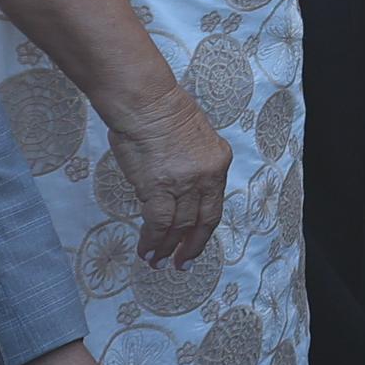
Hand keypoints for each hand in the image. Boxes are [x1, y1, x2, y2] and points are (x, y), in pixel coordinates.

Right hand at [107, 90, 230, 265]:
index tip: (196, 242)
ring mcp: (184, 183)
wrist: (146, 100)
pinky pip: (158, 222)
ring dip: (168, 247)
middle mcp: (206, 175)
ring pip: (180, 225)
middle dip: (192, 246)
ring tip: (157, 262)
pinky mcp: (159, 187)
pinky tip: (146, 250)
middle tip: (182, 263)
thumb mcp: (194, 136)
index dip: (204, 228)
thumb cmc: (162, 111)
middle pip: (202, 220)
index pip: (214, 204)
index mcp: (218, 161)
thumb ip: (192, 163)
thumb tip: (179, 184)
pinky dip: (153, 239)